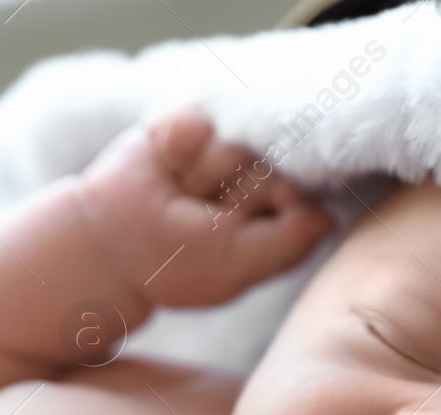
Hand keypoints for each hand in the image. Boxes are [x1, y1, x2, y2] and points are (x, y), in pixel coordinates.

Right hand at [74, 107, 335, 309]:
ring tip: (183, 195)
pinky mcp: (188, 124)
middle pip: (274, 164)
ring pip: (238, 144)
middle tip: (208, 216)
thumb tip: (327, 215)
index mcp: (272, 212)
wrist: (113, 245)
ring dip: (206, 175)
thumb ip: (293, 241)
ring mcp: (221, 148)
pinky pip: (201, 121)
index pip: (306, 189)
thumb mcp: (243, 266)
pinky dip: (181, 148)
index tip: (251, 220)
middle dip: (240, 193)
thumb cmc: (178, 265)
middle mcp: (251, 176)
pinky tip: (168, 170)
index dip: (287, 198)